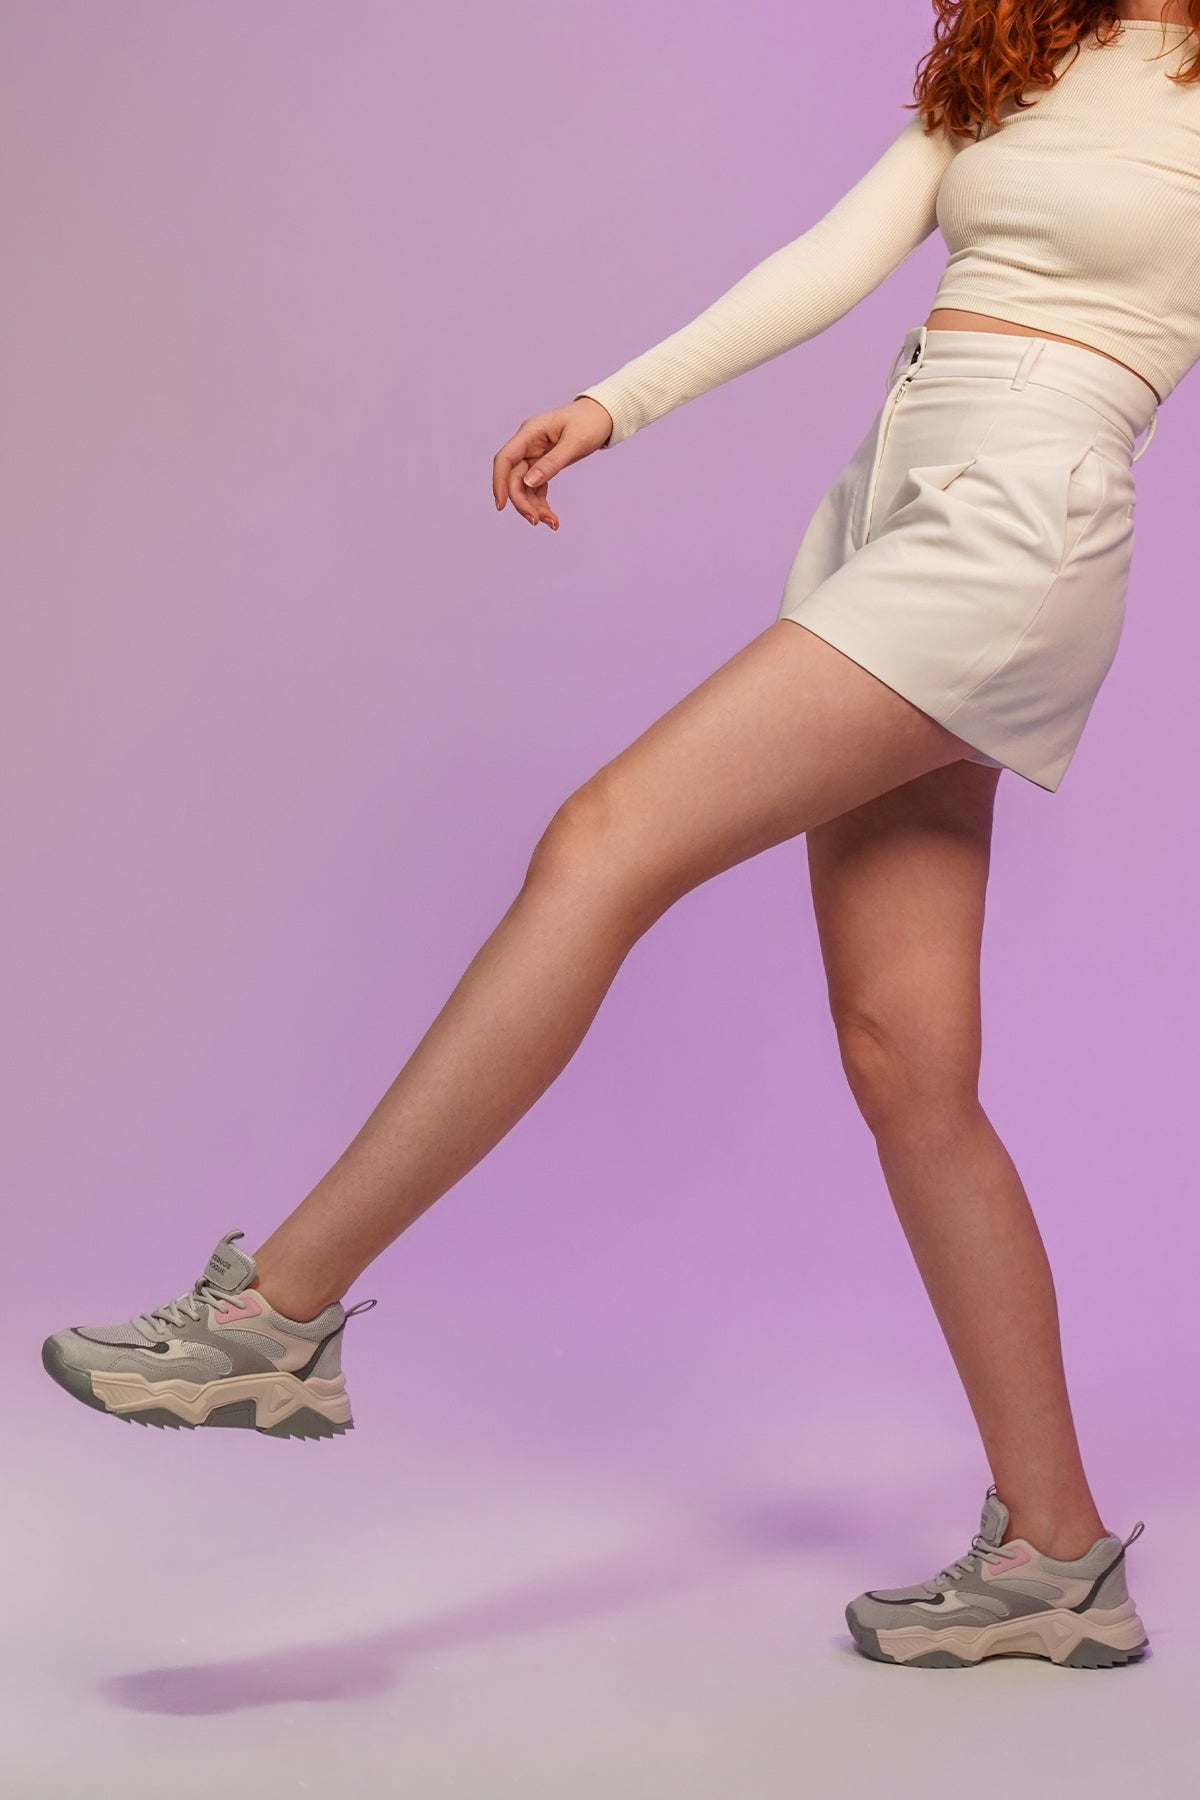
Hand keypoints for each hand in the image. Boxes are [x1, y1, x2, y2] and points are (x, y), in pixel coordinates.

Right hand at [492, 396, 613, 528]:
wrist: (603, 415)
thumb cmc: (590, 422)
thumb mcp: (574, 443)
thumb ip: (552, 463)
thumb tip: (529, 483)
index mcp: (530, 432)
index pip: (505, 459)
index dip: (499, 482)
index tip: (501, 506)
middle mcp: (528, 444)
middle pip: (514, 477)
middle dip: (522, 501)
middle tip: (536, 521)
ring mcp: (534, 455)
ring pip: (524, 486)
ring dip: (533, 506)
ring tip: (552, 522)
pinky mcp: (543, 464)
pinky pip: (536, 487)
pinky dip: (541, 503)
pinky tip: (551, 517)